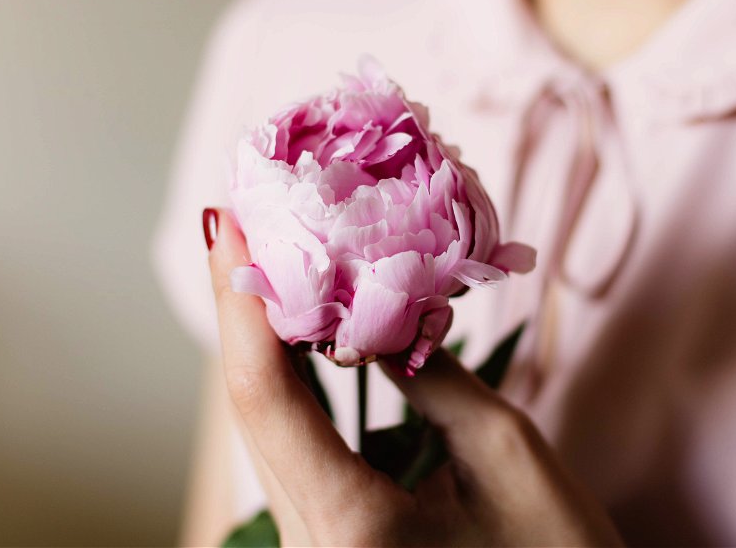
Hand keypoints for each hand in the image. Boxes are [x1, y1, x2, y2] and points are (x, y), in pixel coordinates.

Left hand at [206, 209, 622, 546]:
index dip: (243, 301)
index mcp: (351, 528)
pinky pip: (295, 451)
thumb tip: (380, 304)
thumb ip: (431, 375)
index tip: (229, 221)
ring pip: (268, 429)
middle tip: (244, 221)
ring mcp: (313, 547)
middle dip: (245, 308)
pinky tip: (297, 331)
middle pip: (254, 409)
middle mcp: (310, 544)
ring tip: (266, 257)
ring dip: (264, 340)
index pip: (268, 397)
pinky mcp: (330, 541)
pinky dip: (293, 382)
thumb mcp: (506, 453)